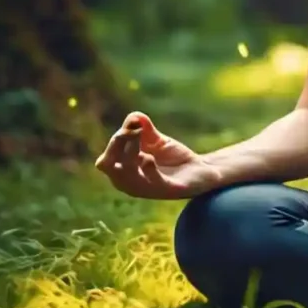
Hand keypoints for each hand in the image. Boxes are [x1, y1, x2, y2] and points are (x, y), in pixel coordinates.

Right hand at [94, 112, 221, 199]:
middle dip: (116, 146)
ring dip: (130, 153)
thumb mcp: (155, 140)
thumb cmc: (173, 157)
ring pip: (126, 177)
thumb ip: (143, 128)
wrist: (202, 169)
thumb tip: (134, 116)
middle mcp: (130, 184)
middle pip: (108, 167)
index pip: (106, 160)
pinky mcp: (167, 190)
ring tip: (140, 136)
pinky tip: (148, 158)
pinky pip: (152, 183)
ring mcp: (147, 189)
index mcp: (124, 172)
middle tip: (133, 131)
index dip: (115, 141)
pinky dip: (147, 169)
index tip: (133, 124)